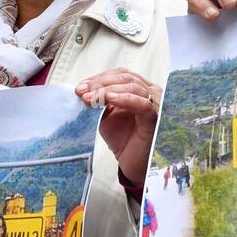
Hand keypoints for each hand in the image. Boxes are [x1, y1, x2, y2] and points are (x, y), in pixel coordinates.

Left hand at [76, 68, 161, 185]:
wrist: (131, 162)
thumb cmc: (122, 138)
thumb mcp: (106, 115)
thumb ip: (98, 100)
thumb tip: (82, 89)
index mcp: (139, 89)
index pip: (120, 74)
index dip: (99, 78)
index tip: (80, 86)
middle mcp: (151, 93)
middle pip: (125, 78)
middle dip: (100, 83)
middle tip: (81, 91)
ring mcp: (156, 104)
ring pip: (132, 87)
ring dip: (107, 91)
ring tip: (89, 98)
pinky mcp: (156, 117)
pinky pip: (142, 104)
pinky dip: (125, 99)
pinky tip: (109, 99)